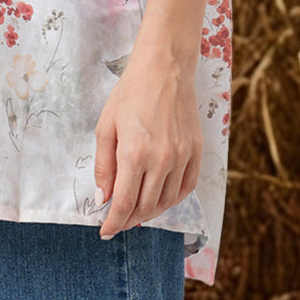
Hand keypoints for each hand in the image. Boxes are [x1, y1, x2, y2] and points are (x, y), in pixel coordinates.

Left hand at [93, 33, 201, 239]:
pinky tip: (160, 199)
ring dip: (149, 212)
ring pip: (166, 202)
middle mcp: (162, 159)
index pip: (124, 203)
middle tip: (117, 221)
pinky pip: (186, 188)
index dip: (113, 222)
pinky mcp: (197, 152)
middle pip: (145, 207)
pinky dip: (172, 200)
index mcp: (135, 153)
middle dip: (128, 219)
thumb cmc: (131, 93)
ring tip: (136, 211)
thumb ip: (103, 166)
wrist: (165, 67)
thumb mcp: (106, 126)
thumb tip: (103, 198)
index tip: (105, 231)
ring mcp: (183, 157)